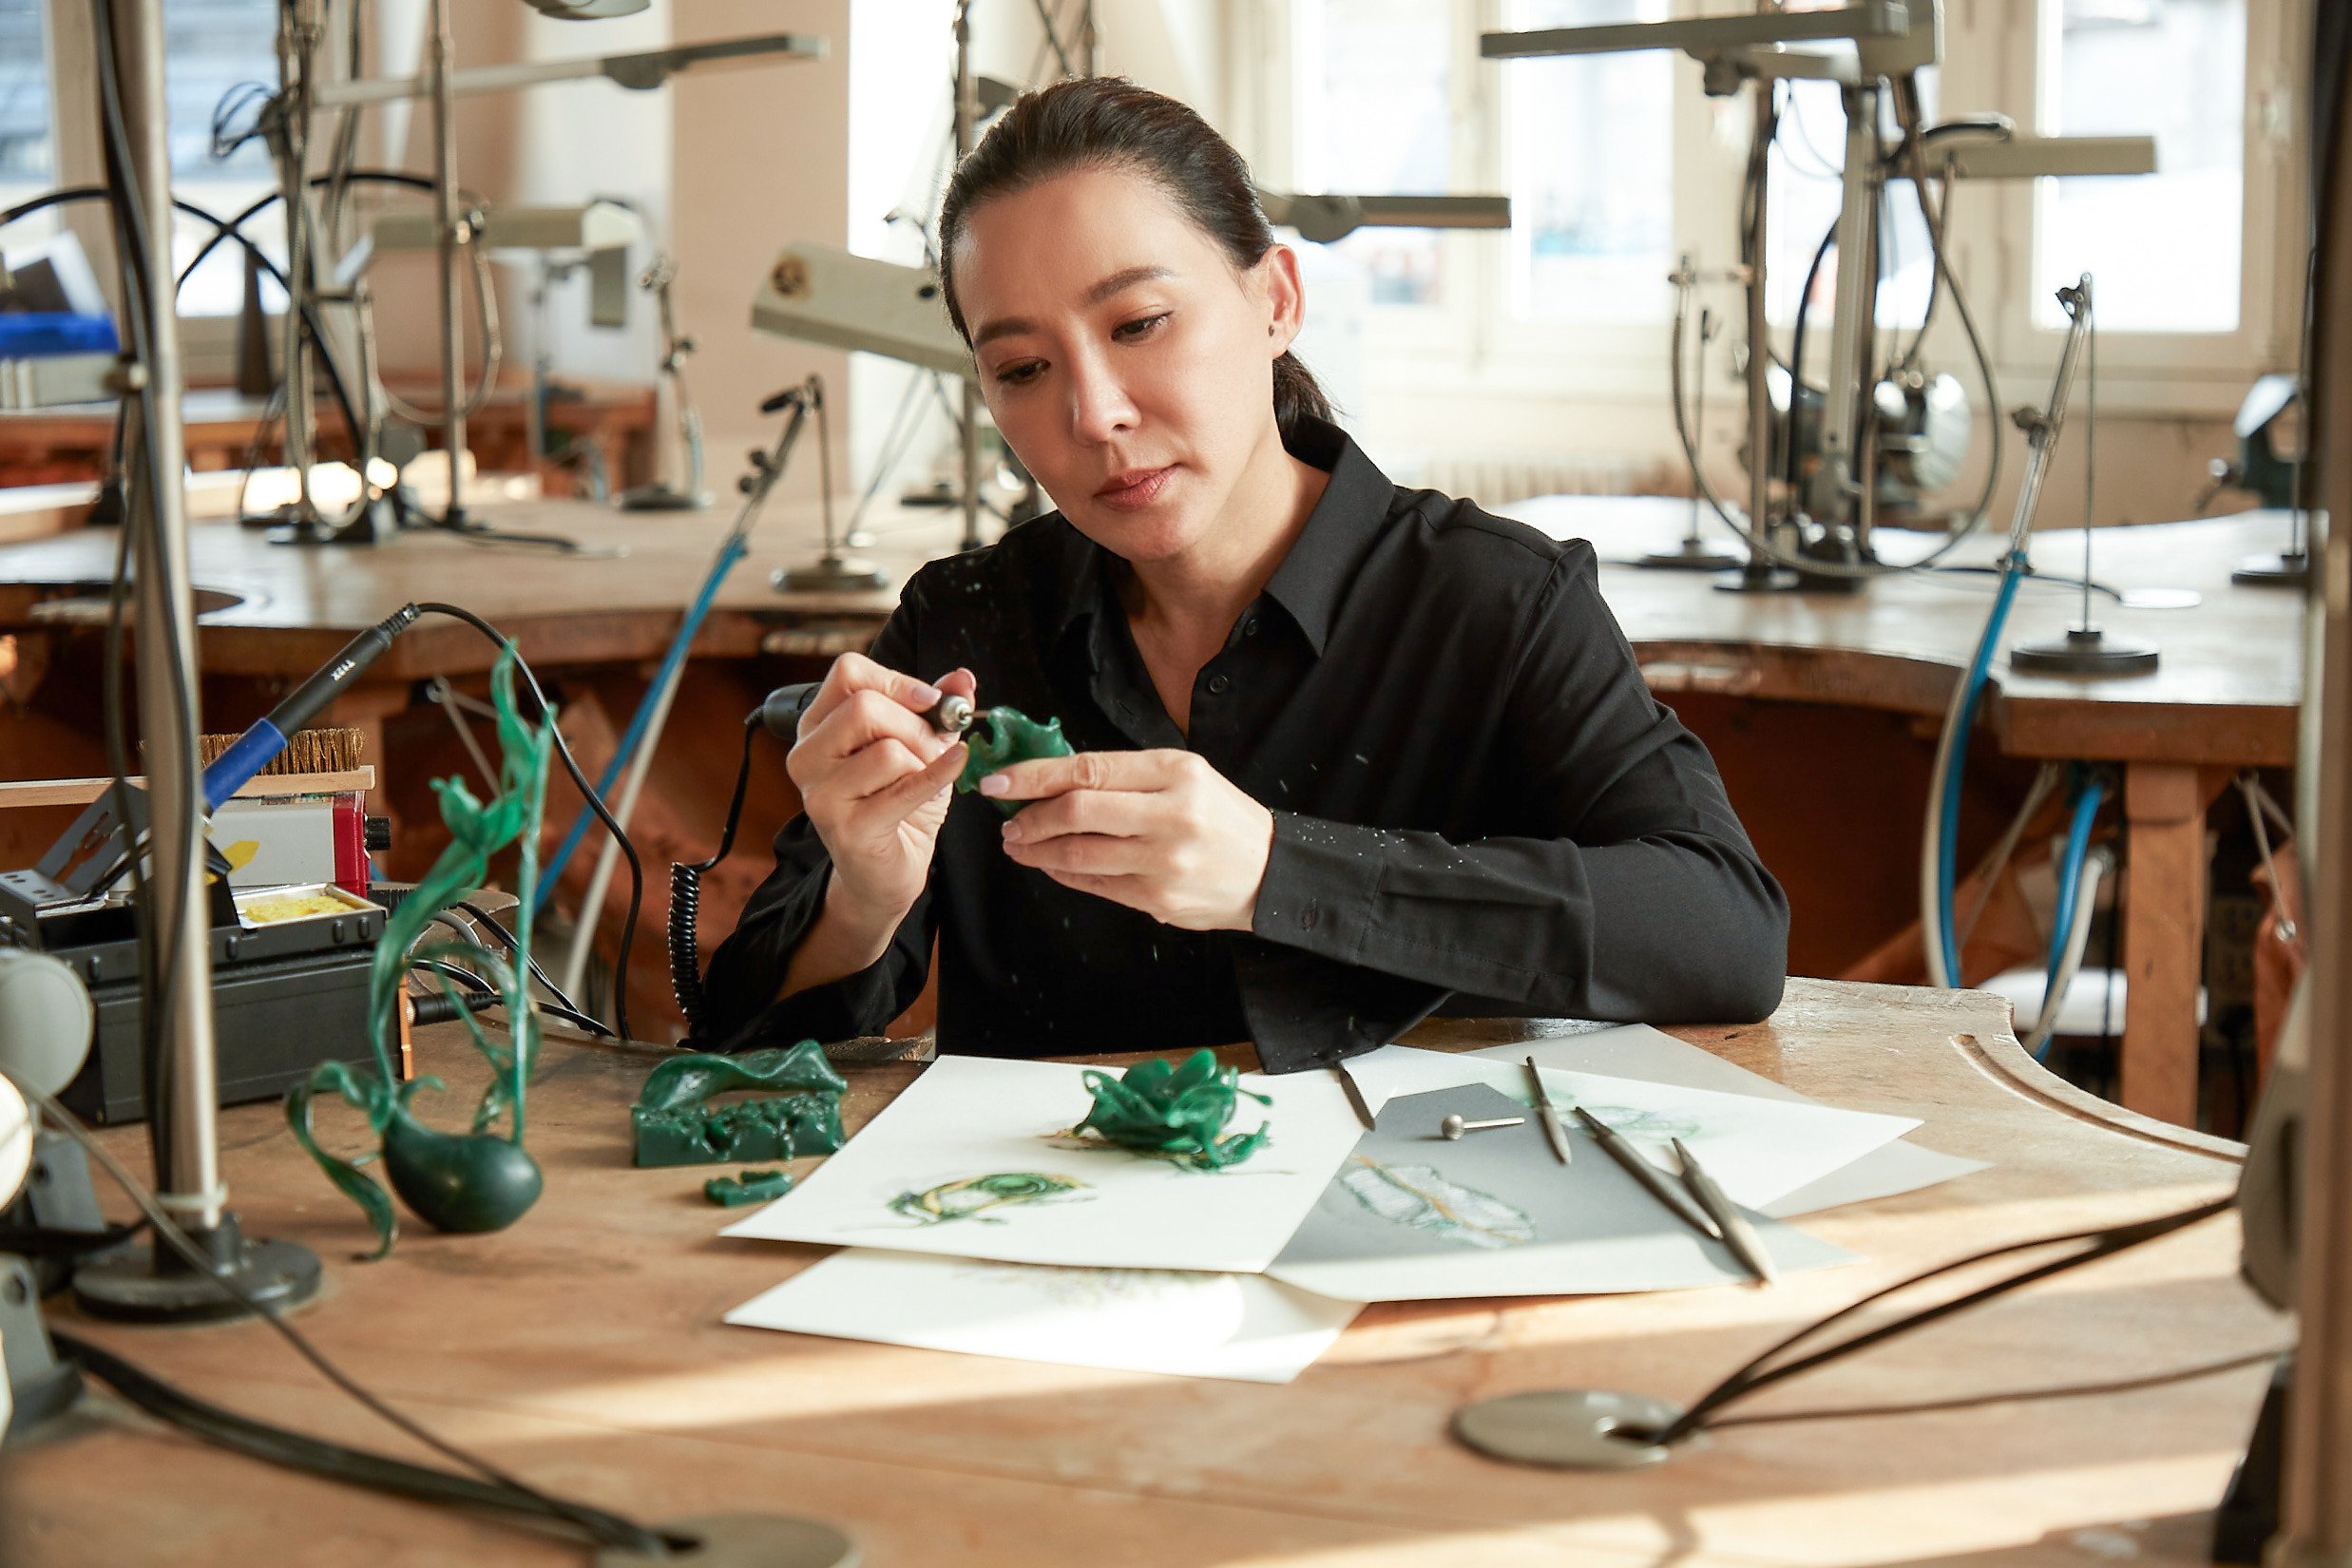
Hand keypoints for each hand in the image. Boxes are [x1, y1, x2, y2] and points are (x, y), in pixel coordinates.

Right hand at [785, 652, 975, 924]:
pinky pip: (903, 787)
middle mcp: (807, 756)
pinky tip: (957, 765)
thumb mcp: (918, 748)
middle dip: (916, 726)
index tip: (930, 701)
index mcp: (816, 726)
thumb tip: (962, 678)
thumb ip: (935, 710)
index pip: (848, 673)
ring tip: (924, 780)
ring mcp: (820, 794)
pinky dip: (937, 775)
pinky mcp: (845, 827)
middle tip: (935, 748)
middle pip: (865, 708)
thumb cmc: (897, 803)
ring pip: (887, 750)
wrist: (885, 872)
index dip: (896, 680)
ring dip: (923, 763)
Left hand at [986, 750, 1274, 930]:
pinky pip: (1094, 884)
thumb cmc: (1220, 817)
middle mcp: (1171, 815)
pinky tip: (1049, 863)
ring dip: (1036, 849)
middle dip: (1030, 816)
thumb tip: (1052, 778)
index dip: (1034, 776)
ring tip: (1018, 844)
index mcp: (1176, 772)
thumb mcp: (1185, 776)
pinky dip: (1062, 872)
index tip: (999, 782)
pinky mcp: (1158, 900)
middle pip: (1077, 812)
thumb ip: (1125, 775)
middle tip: (1008, 820)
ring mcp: (1164, 862)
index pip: (1088, 770)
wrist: (1271, 872)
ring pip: (1078, 853)